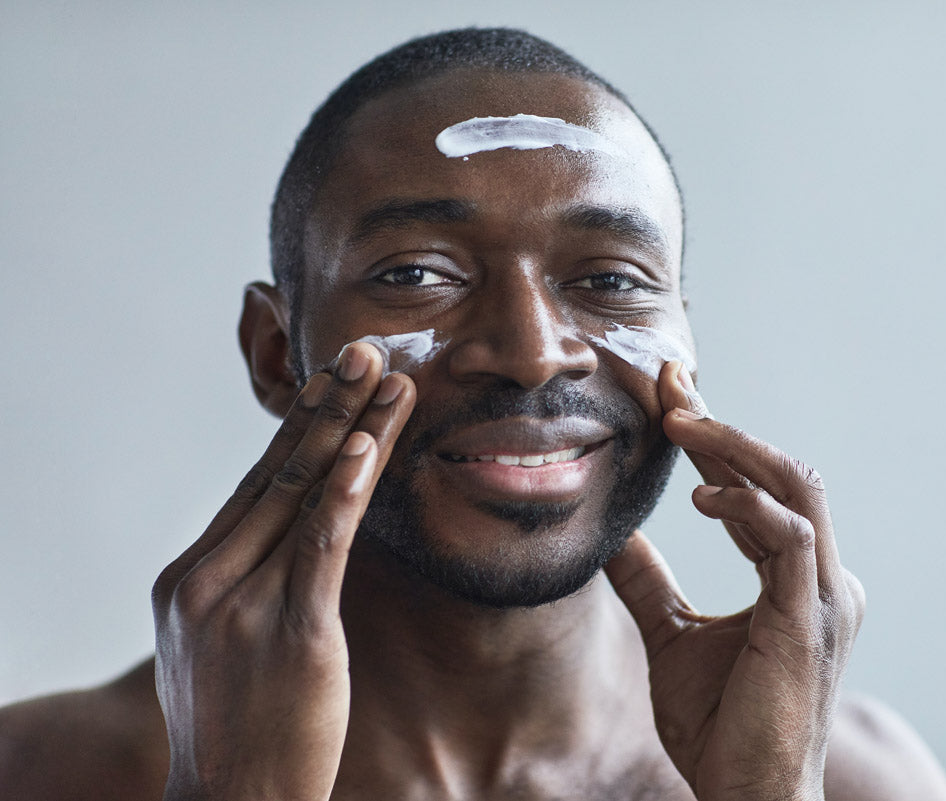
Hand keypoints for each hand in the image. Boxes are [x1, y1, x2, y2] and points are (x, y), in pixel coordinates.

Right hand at [150, 343, 414, 800]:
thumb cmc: (238, 728)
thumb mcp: (223, 646)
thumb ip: (246, 586)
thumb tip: (291, 538)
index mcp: (189, 578)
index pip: (254, 485)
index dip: (300, 427)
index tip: (333, 380)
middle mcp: (205, 578)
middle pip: (276, 473)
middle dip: (326, 405)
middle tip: (362, 348)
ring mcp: (240, 602)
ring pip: (304, 493)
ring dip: (352, 428)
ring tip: (387, 375)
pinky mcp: (289, 631)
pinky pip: (321, 544)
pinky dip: (346, 489)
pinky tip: (369, 445)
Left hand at [605, 361, 865, 800]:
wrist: (747, 796)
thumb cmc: (720, 727)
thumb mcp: (670, 637)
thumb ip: (649, 584)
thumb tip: (614, 536)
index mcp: (795, 578)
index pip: (757, 489)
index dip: (716, 439)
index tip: (670, 398)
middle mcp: (820, 578)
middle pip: (780, 473)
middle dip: (724, 423)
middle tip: (670, 384)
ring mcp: (823, 595)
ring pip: (797, 488)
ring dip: (737, 447)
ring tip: (680, 421)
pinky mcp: (810, 618)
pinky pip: (790, 537)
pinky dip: (747, 506)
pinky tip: (701, 496)